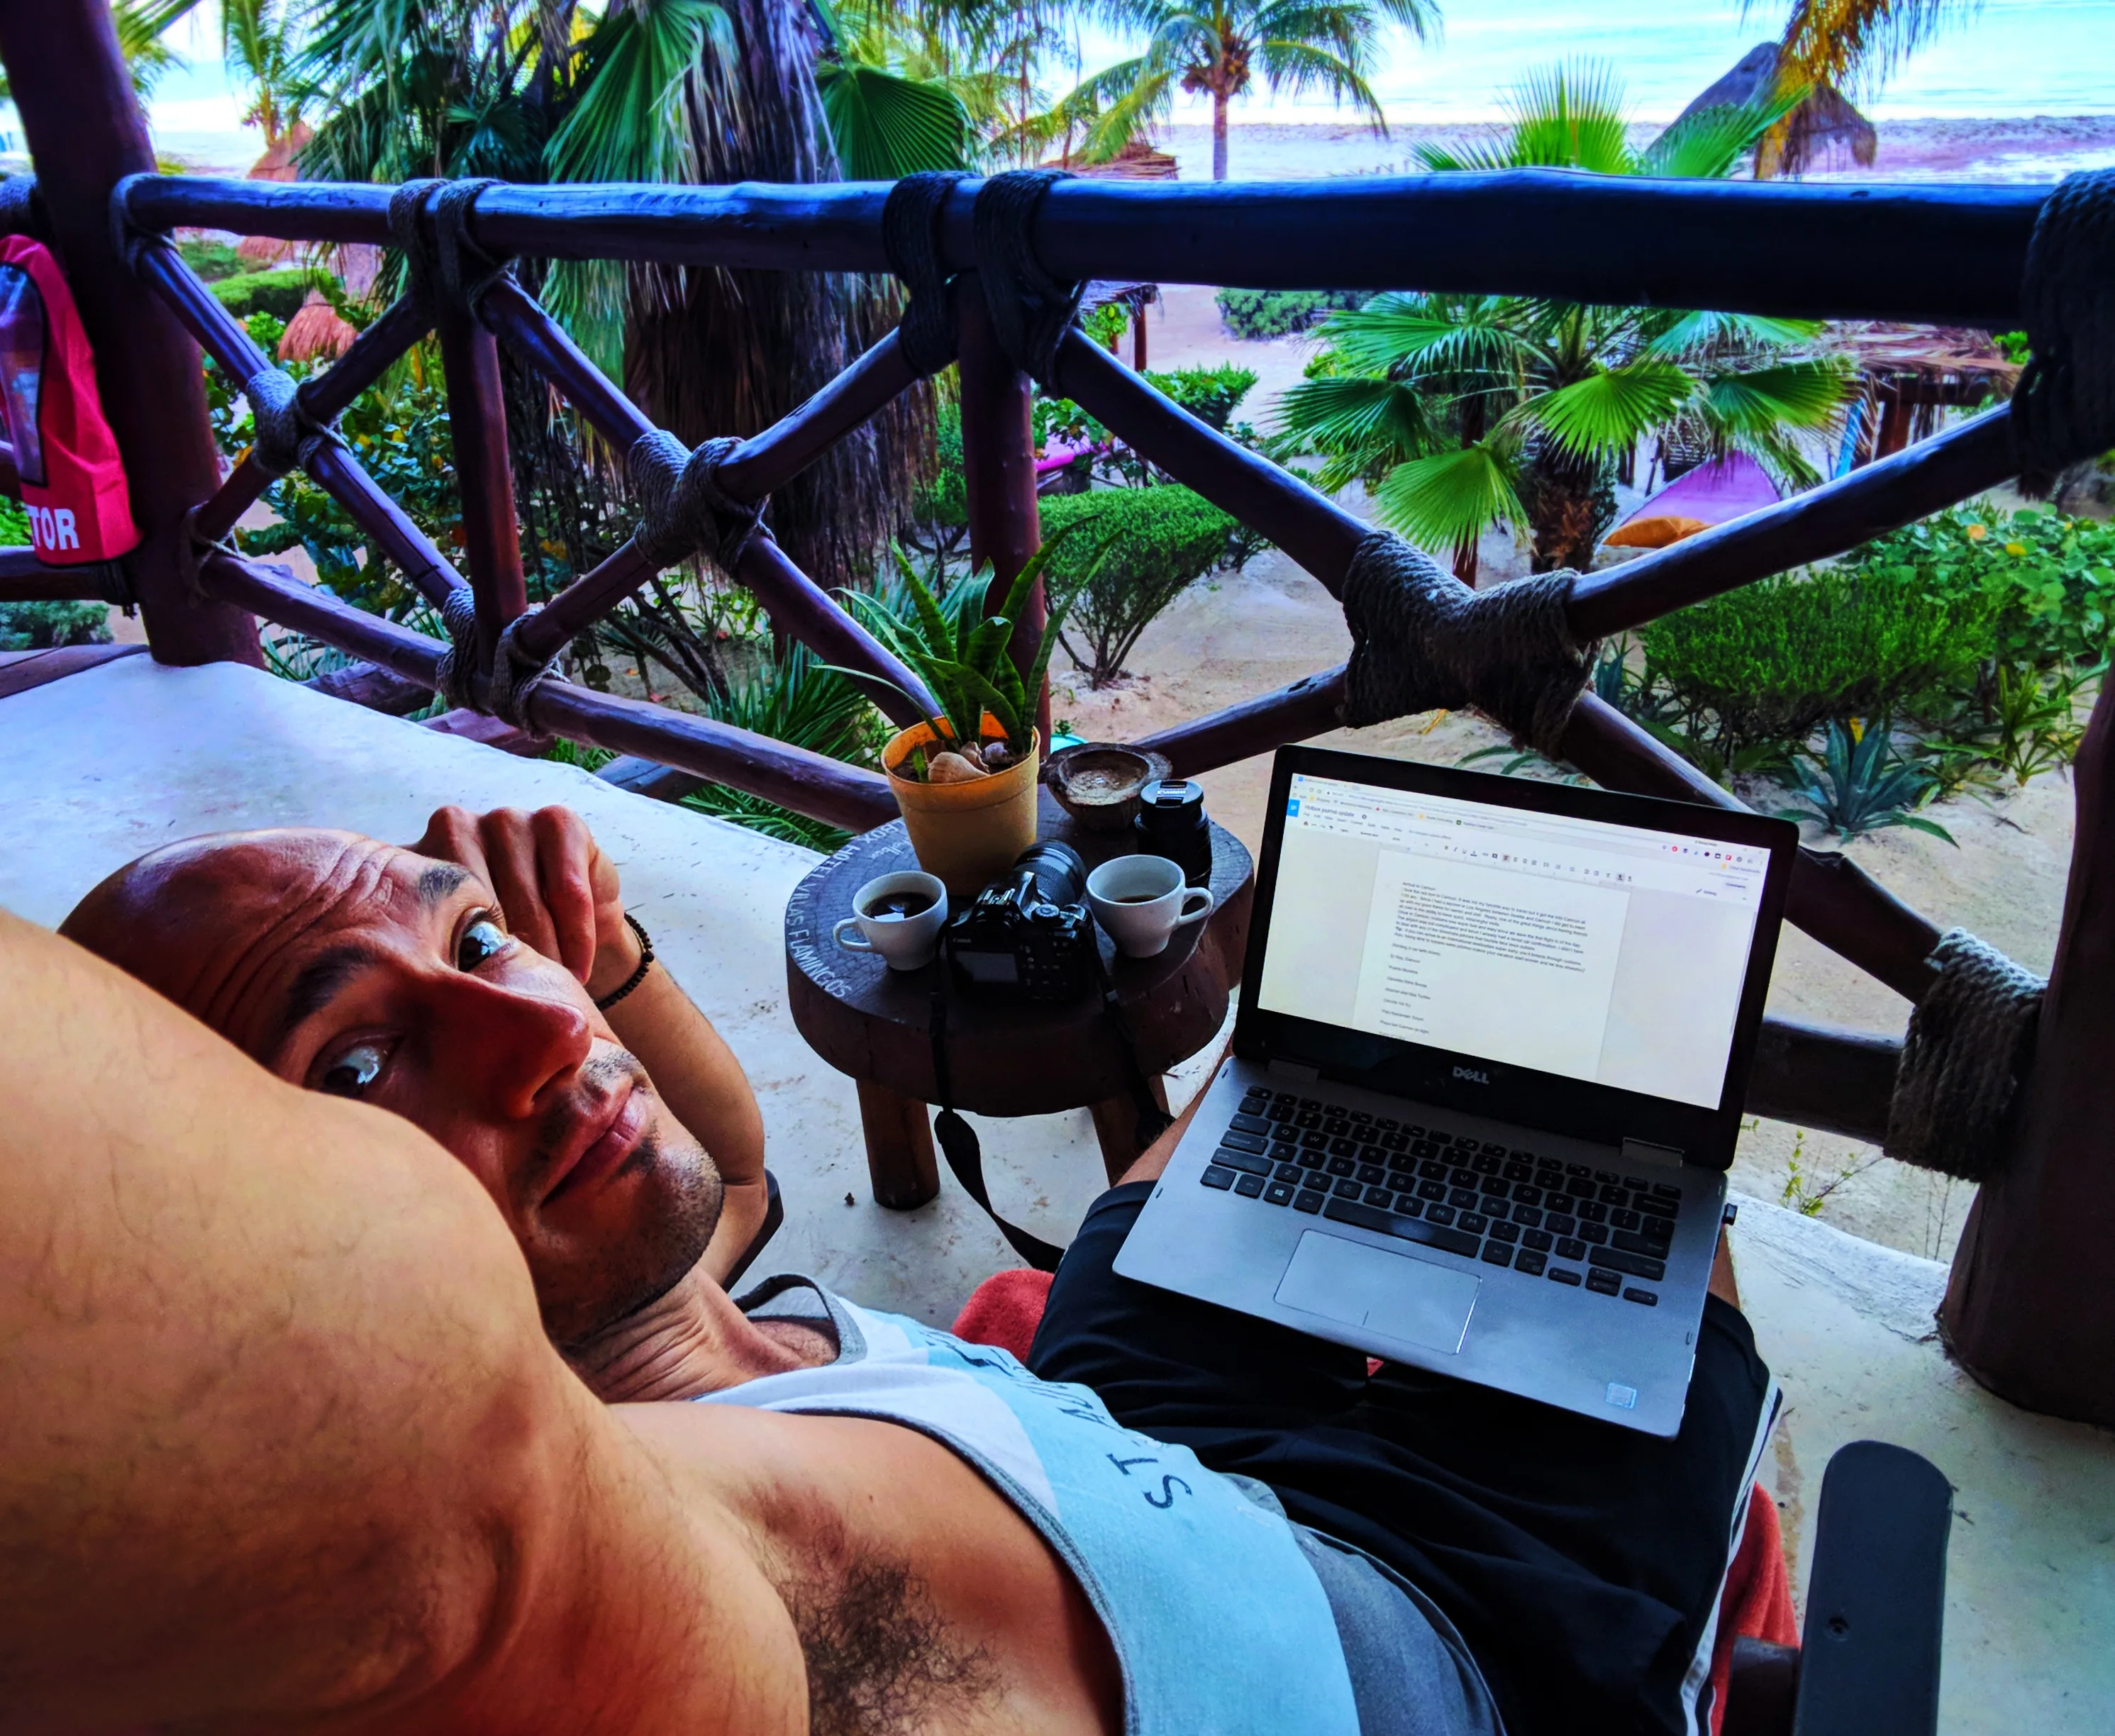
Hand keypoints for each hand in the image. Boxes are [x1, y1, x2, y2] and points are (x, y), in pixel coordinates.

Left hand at [408, 806, 635, 998]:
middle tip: (514, 1010)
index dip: (452, 965)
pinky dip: (577, 936)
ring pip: (525, 902)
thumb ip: (418, 958)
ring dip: (545, 959)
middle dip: (500, 965)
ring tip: (550, 997)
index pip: (425, 912)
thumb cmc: (500, 949)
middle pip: (478, 907)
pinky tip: (579, 969)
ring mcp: (506, 819)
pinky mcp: (558, 822)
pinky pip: (568, 890)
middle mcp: (455, 827)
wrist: (569, 935)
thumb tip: (387, 1001)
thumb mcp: (450, 954)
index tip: (466, 1008)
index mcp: (414, 856)